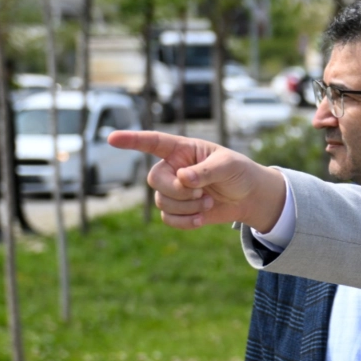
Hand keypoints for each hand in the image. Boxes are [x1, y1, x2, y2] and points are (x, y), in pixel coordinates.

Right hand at [107, 130, 287, 231]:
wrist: (248, 197)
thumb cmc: (238, 172)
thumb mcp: (227, 166)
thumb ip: (205, 171)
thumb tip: (183, 178)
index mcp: (182, 149)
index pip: (153, 142)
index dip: (132, 140)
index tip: (111, 138)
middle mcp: (173, 168)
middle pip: (155, 180)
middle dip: (177, 191)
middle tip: (201, 192)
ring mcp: (174, 190)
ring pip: (162, 202)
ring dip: (187, 207)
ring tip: (208, 202)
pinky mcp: (179, 210)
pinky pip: (169, 219)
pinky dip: (185, 222)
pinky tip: (202, 218)